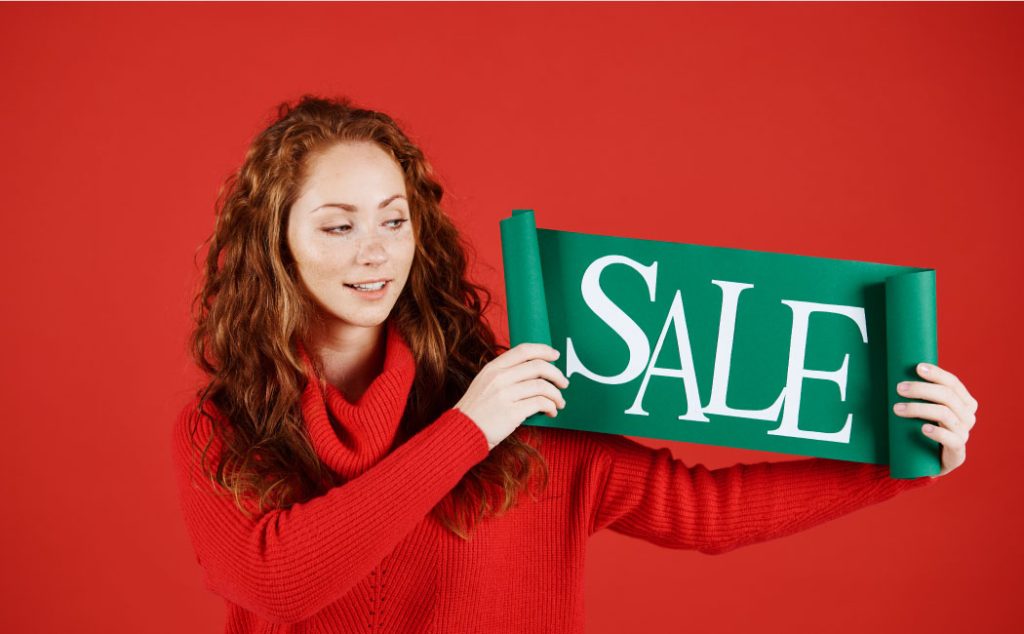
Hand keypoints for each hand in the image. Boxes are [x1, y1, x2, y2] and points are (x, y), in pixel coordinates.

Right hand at [454, 343, 568, 450]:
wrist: (462, 431)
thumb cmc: (476, 410)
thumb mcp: (484, 383)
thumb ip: (505, 374)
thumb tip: (535, 373)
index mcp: (493, 368)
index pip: (523, 350)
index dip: (543, 350)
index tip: (555, 356)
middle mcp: (500, 378)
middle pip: (538, 367)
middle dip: (556, 374)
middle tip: (564, 383)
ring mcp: (505, 394)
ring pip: (543, 386)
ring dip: (556, 394)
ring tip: (559, 402)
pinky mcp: (512, 412)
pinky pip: (540, 403)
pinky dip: (550, 407)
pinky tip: (551, 412)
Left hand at [893, 362, 977, 476]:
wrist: (927, 461)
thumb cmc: (922, 427)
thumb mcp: (924, 408)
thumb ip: (921, 393)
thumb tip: (896, 368)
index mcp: (964, 402)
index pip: (953, 383)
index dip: (937, 374)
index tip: (917, 367)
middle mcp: (967, 417)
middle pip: (947, 396)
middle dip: (921, 389)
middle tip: (899, 388)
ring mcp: (964, 434)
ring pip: (944, 414)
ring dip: (919, 409)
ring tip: (897, 409)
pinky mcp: (957, 452)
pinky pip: (951, 440)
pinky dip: (937, 432)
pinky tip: (922, 428)